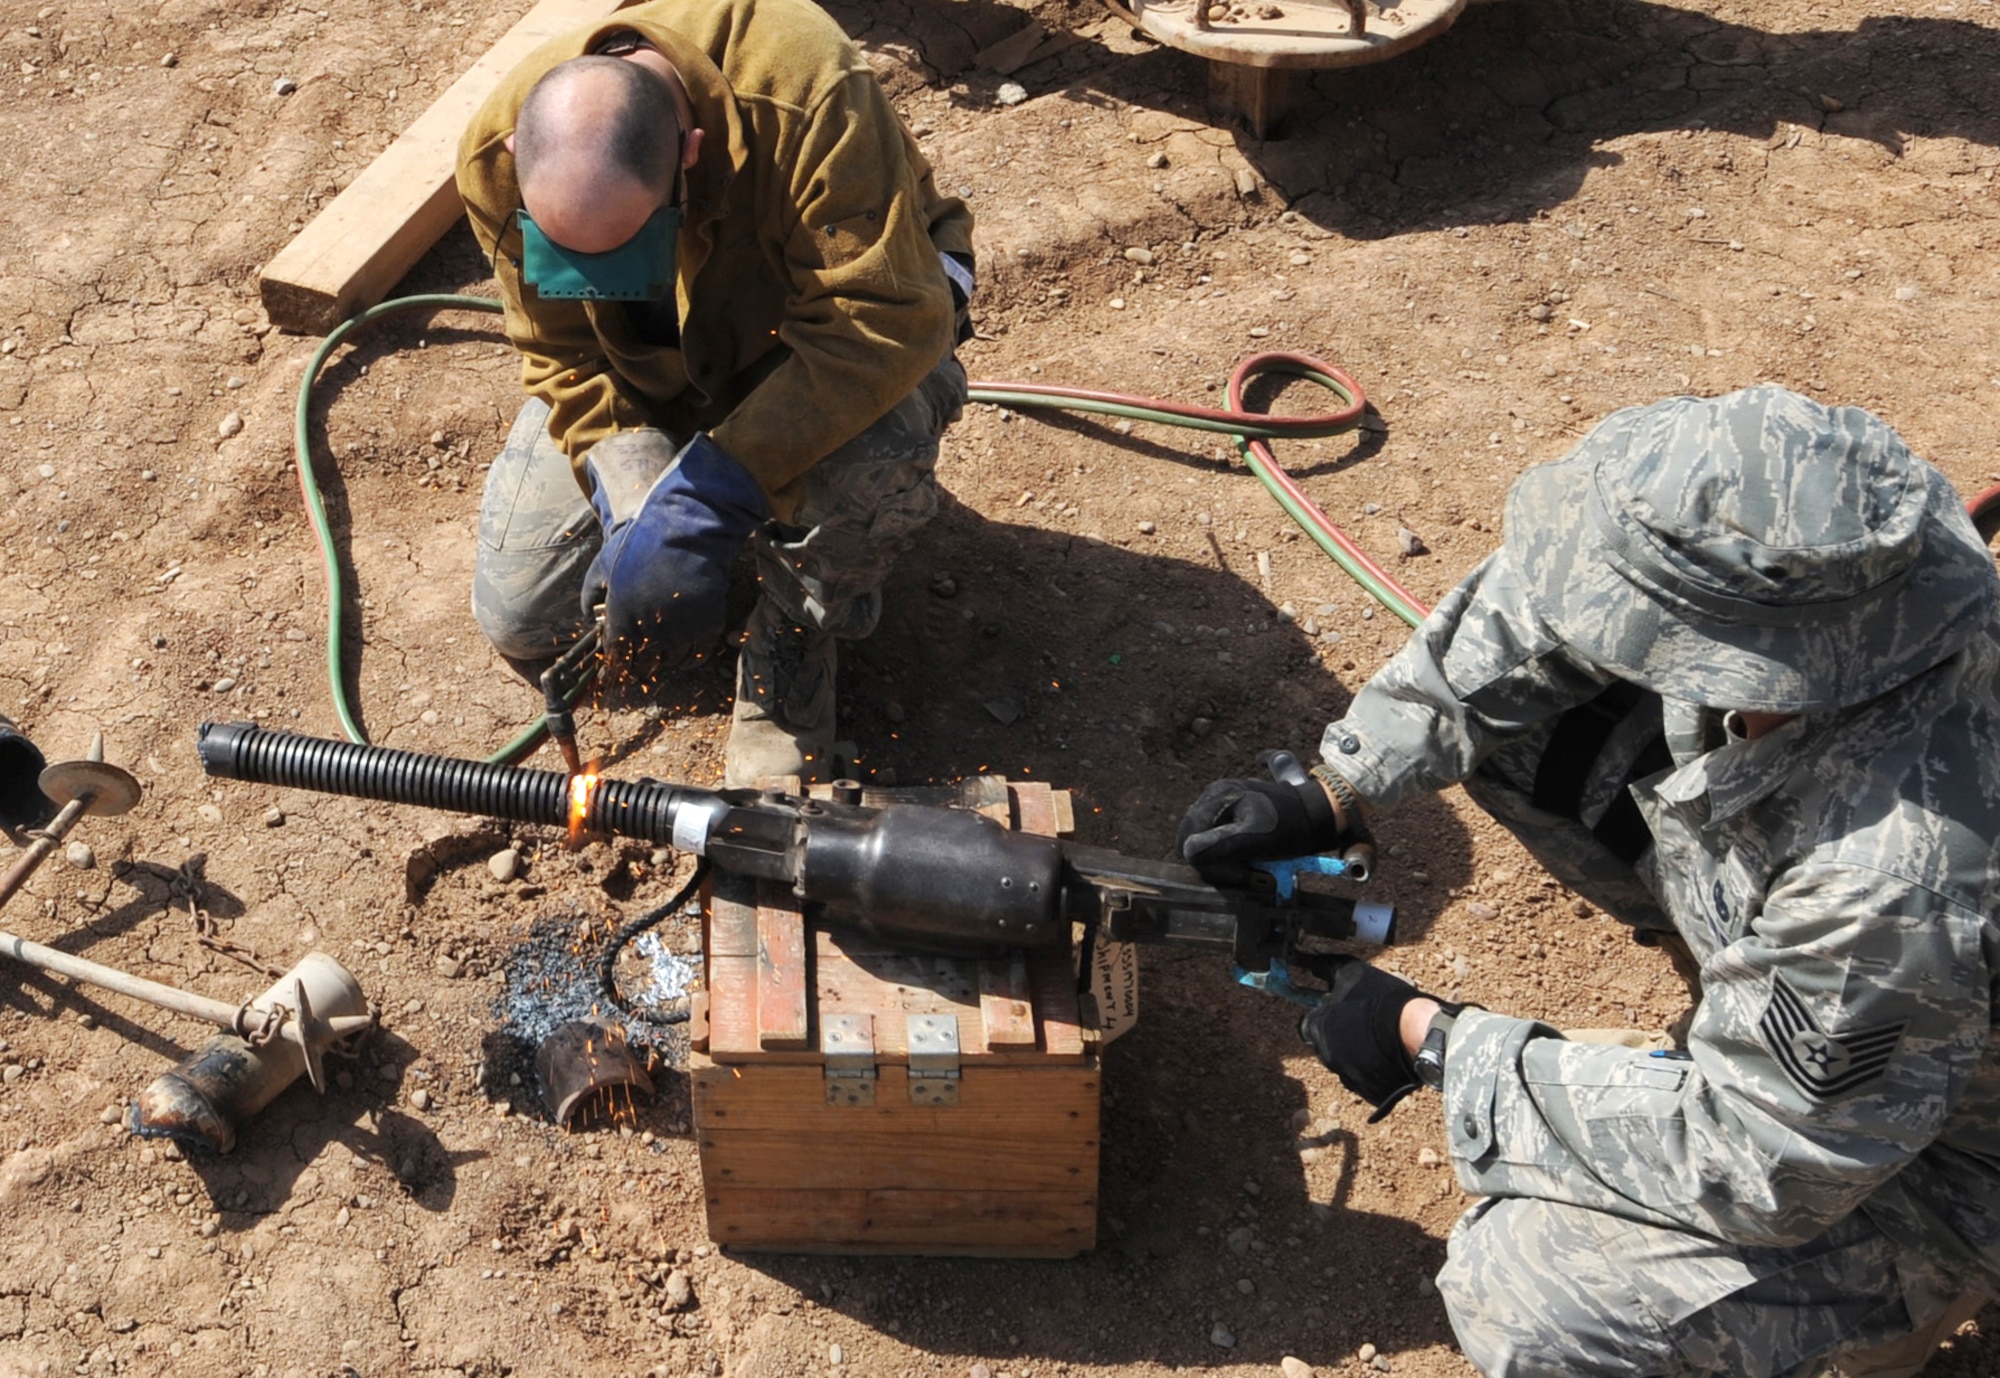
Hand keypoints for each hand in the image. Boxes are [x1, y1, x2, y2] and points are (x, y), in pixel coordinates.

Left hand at [581, 430, 768, 679]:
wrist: (685, 530)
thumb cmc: (641, 544)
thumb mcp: (603, 564)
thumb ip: (589, 593)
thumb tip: (587, 617)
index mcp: (622, 615)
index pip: (617, 657)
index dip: (617, 667)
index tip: (619, 669)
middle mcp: (651, 628)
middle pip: (644, 666)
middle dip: (640, 668)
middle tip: (641, 665)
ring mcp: (681, 629)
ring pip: (671, 664)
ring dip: (665, 663)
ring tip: (663, 656)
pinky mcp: (707, 626)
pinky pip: (697, 656)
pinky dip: (690, 659)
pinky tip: (684, 652)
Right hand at [1176, 750, 1349, 871]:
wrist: (1319, 816)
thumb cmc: (1289, 827)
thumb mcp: (1254, 838)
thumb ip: (1219, 845)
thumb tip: (1187, 853)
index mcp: (1217, 796)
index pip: (1189, 835)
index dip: (1204, 860)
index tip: (1230, 874)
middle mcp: (1215, 796)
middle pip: (1195, 838)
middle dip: (1215, 861)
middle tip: (1242, 872)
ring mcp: (1224, 804)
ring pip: (1206, 841)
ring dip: (1223, 860)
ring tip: (1248, 867)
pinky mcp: (1234, 814)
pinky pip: (1219, 839)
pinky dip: (1230, 854)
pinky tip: (1247, 860)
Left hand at [1298, 958, 1436, 1120]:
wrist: (1418, 1033)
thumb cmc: (1383, 1002)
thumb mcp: (1354, 975)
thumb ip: (1331, 972)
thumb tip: (1316, 966)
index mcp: (1319, 1030)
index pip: (1309, 1024)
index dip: (1324, 1015)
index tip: (1337, 1009)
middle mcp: (1328, 1059)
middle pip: (1328, 1046)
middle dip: (1341, 1036)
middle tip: (1364, 1022)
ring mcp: (1350, 1079)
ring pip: (1349, 1066)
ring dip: (1359, 1055)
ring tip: (1382, 1039)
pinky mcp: (1372, 1094)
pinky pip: (1370, 1082)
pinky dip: (1377, 1071)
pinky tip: (1392, 1057)